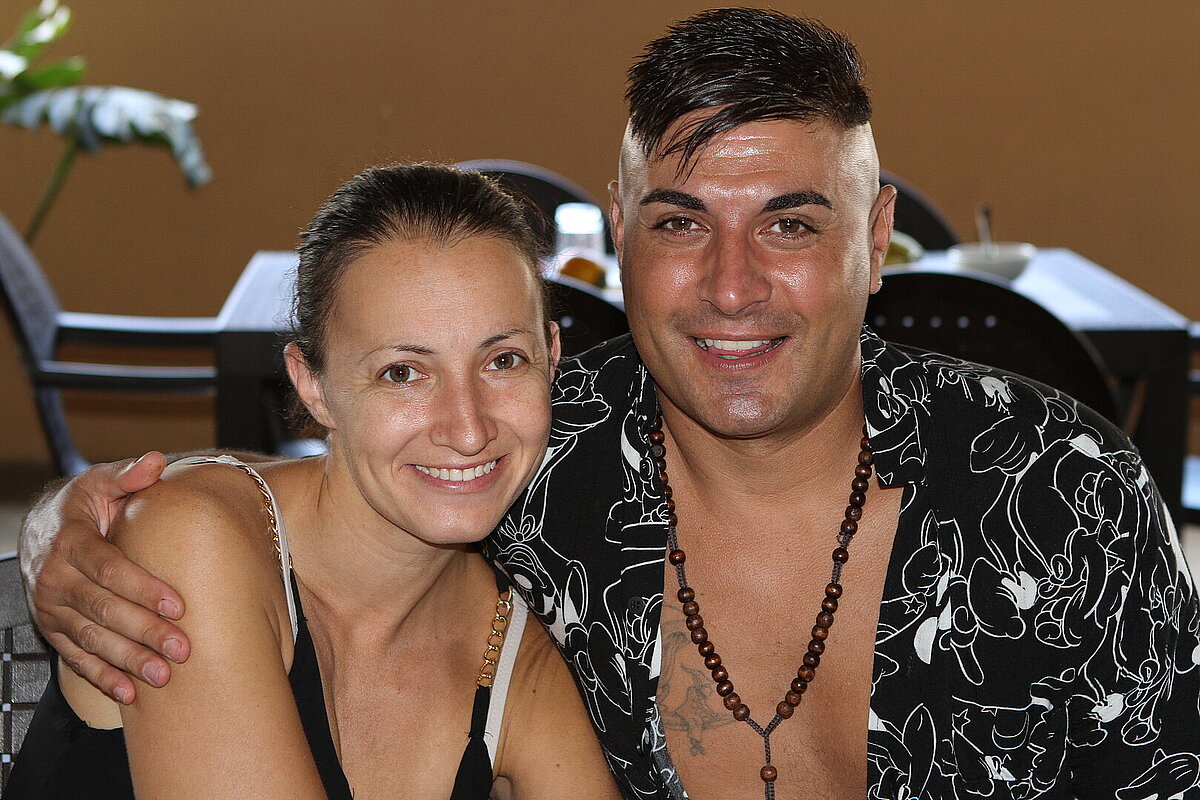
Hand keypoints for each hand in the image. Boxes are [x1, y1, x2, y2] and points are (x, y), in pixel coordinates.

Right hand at [20, 452, 189, 703]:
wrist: (44, 528)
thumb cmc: (85, 504)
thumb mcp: (102, 481)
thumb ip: (129, 475)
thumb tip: (155, 462)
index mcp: (71, 541)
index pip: (109, 569)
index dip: (143, 588)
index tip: (179, 605)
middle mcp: (56, 578)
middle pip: (103, 609)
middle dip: (144, 632)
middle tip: (182, 648)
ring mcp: (52, 608)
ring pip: (92, 638)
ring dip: (127, 660)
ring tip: (163, 675)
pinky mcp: (53, 630)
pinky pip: (77, 658)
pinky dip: (103, 677)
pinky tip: (129, 694)